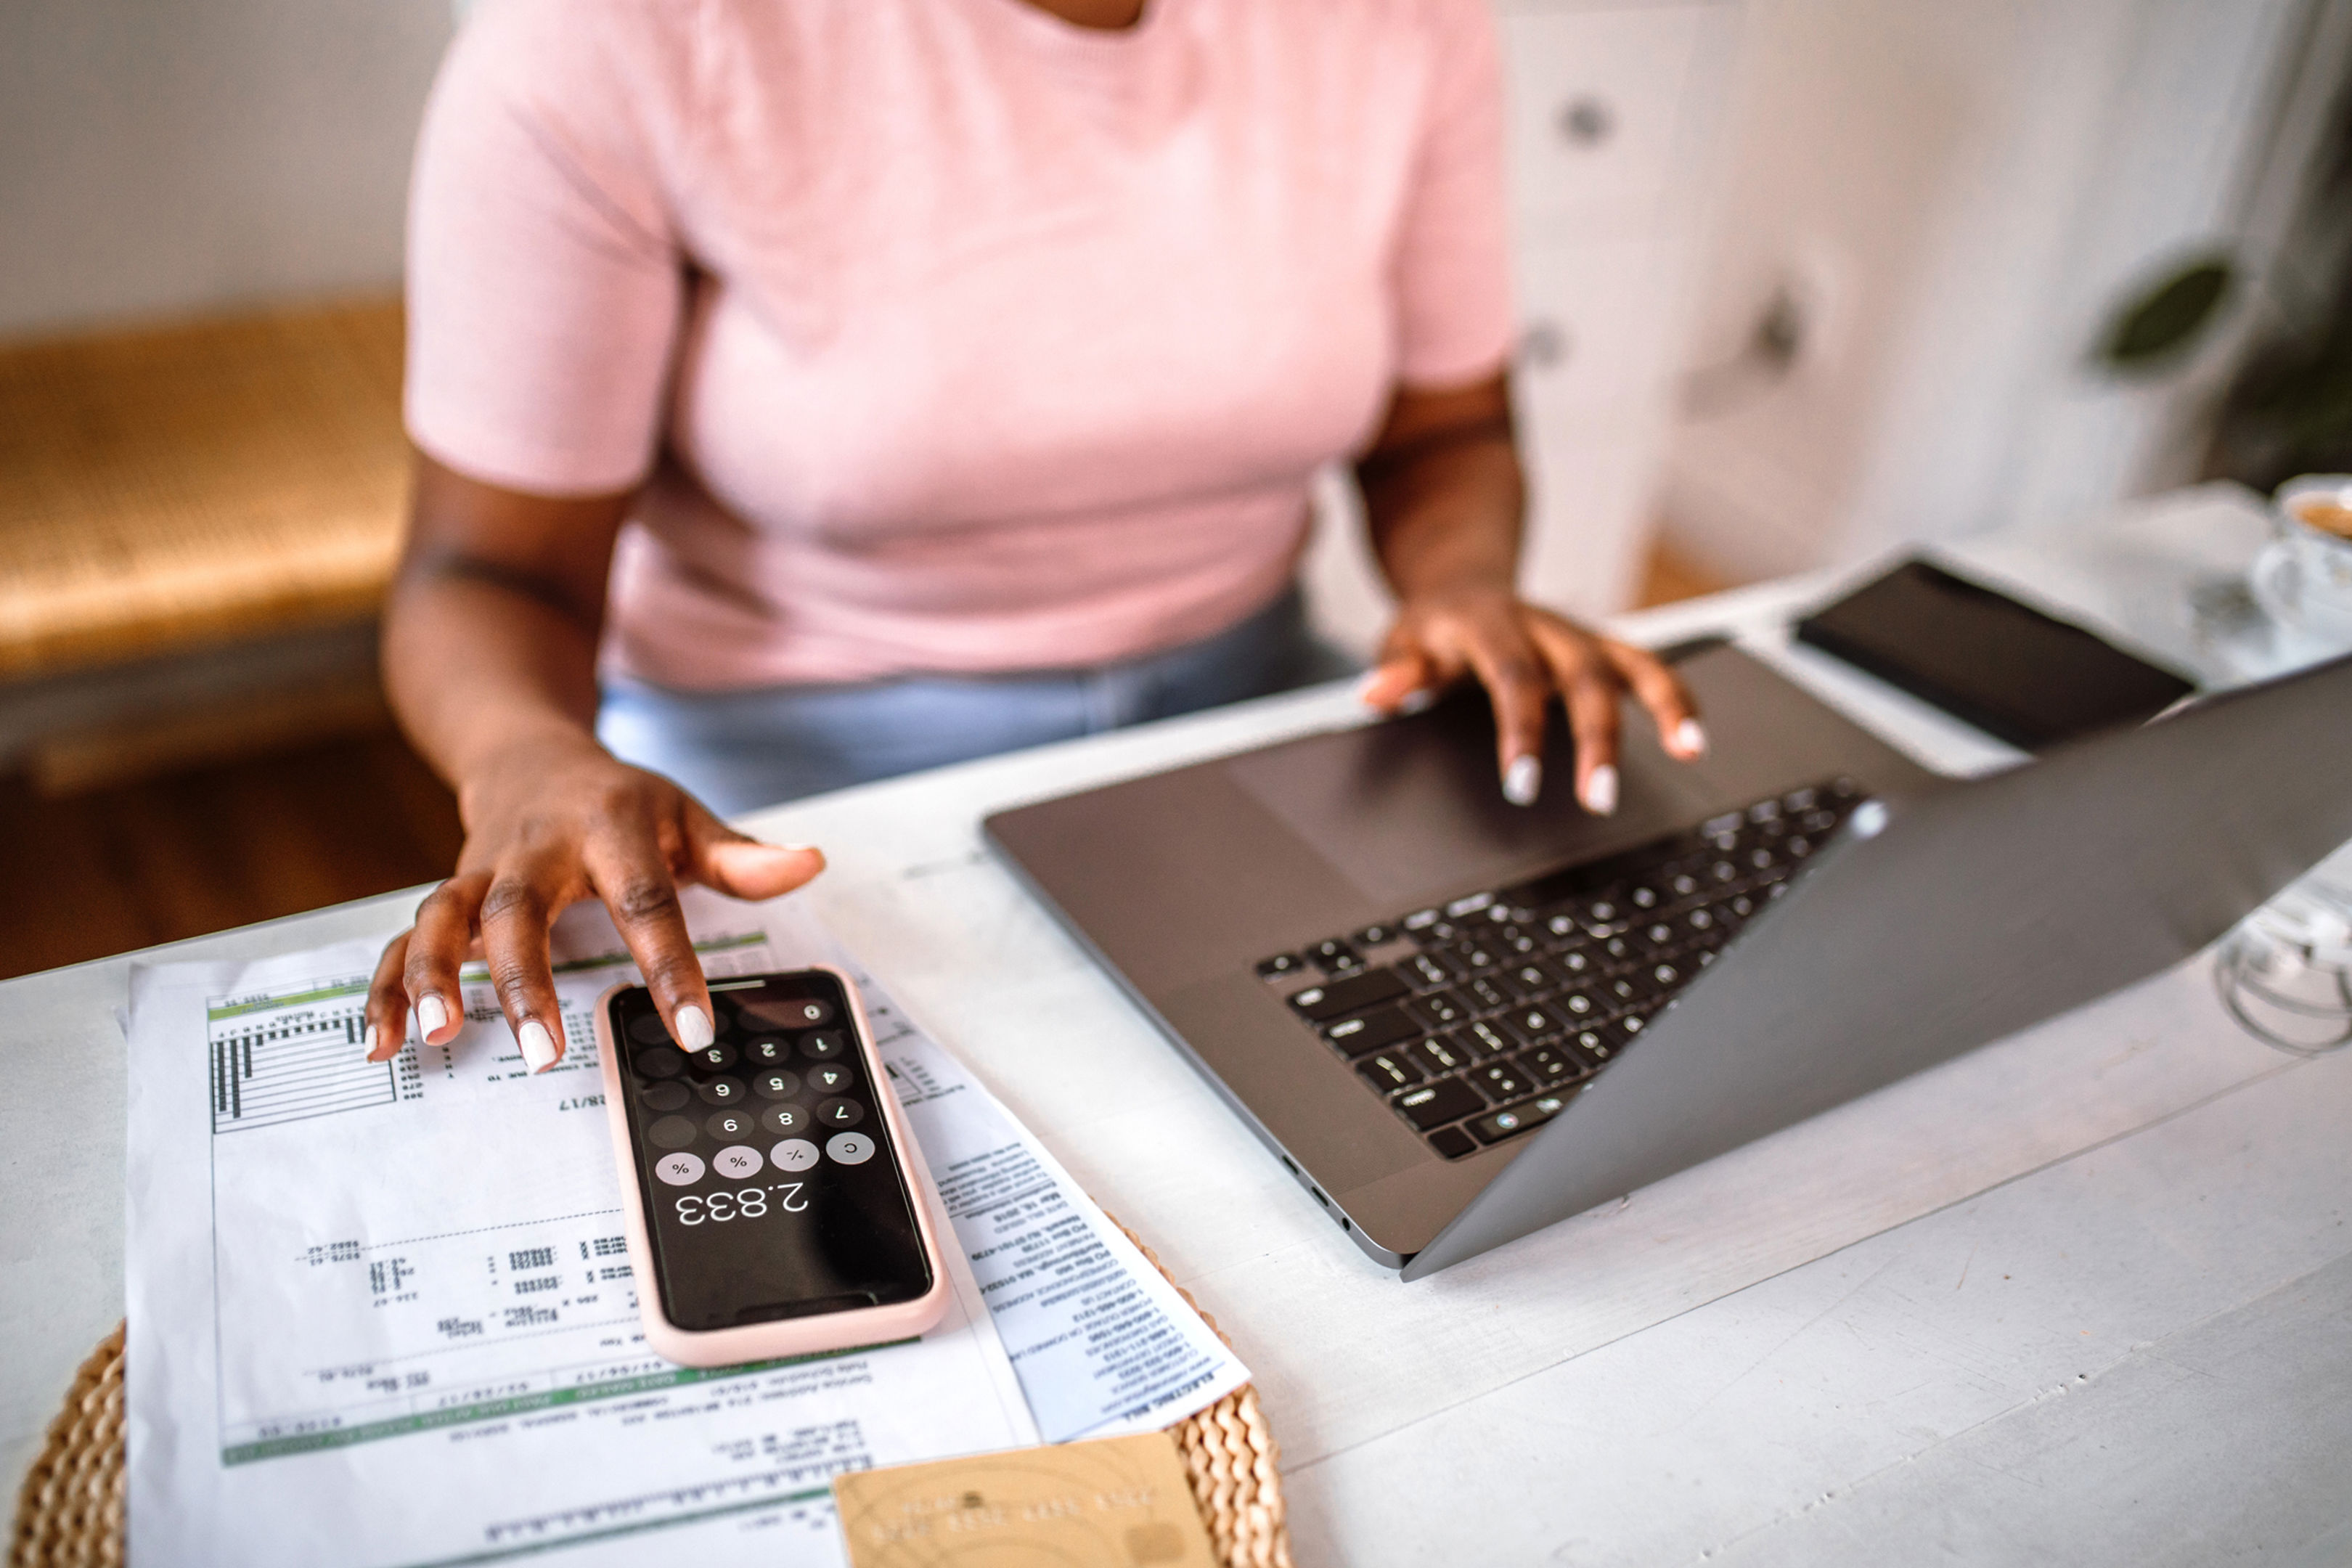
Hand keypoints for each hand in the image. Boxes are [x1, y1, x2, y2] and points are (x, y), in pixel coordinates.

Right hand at [361, 733, 823, 1069]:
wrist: (530, 754)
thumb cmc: (618, 801)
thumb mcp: (685, 816)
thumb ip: (741, 855)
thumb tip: (808, 864)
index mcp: (608, 828)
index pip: (646, 900)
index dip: (670, 965)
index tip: (692, 1030)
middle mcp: (535, 849)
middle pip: (519, 909)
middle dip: (525, 980)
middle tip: (543, 1051)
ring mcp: (482, 872)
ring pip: (444, 916)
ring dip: (433, 975)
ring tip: (441, 1035)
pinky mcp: (448, 896)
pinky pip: (402, 940)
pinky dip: (387, 988)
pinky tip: (384, 1041)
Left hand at [1359, 586, 1704, 811]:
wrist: (1463, 584)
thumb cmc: (1435, 627)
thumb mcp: (1403, 642)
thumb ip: (1398, 670)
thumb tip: (1377, 693)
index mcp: (1493, 626)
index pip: (1512, 679)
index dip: (1520, 731)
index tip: (1521, 785)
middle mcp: (1546, 627)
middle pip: (1583, 678)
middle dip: (1596, 738)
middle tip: (1599, 798)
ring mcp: (1580, 637)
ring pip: (1633, 663)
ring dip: (1664, 707)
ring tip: (1689, 752)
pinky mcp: (1602, 650)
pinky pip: (1648, 670)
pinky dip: (1676, 700)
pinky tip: (1694, 741)